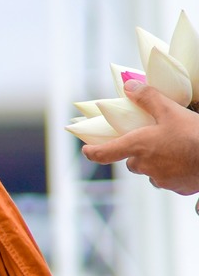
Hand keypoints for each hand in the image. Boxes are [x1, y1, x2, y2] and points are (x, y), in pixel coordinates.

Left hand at [84, 79, 198, 195]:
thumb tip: (129, 86)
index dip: (93, 152)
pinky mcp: (179, 189)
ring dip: (158, 163)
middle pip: (133, 161)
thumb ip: (148, 98)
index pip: (104, 154)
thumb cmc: (193, 134)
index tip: (87, 151)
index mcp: (136, 147)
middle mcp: (145, 166)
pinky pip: (171, 180)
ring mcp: (162, 180)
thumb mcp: (171, 110)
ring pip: (152, 171)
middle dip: (139, 153)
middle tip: (155, 140)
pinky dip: (175, 171)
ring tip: (175, 149)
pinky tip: (188, 161)